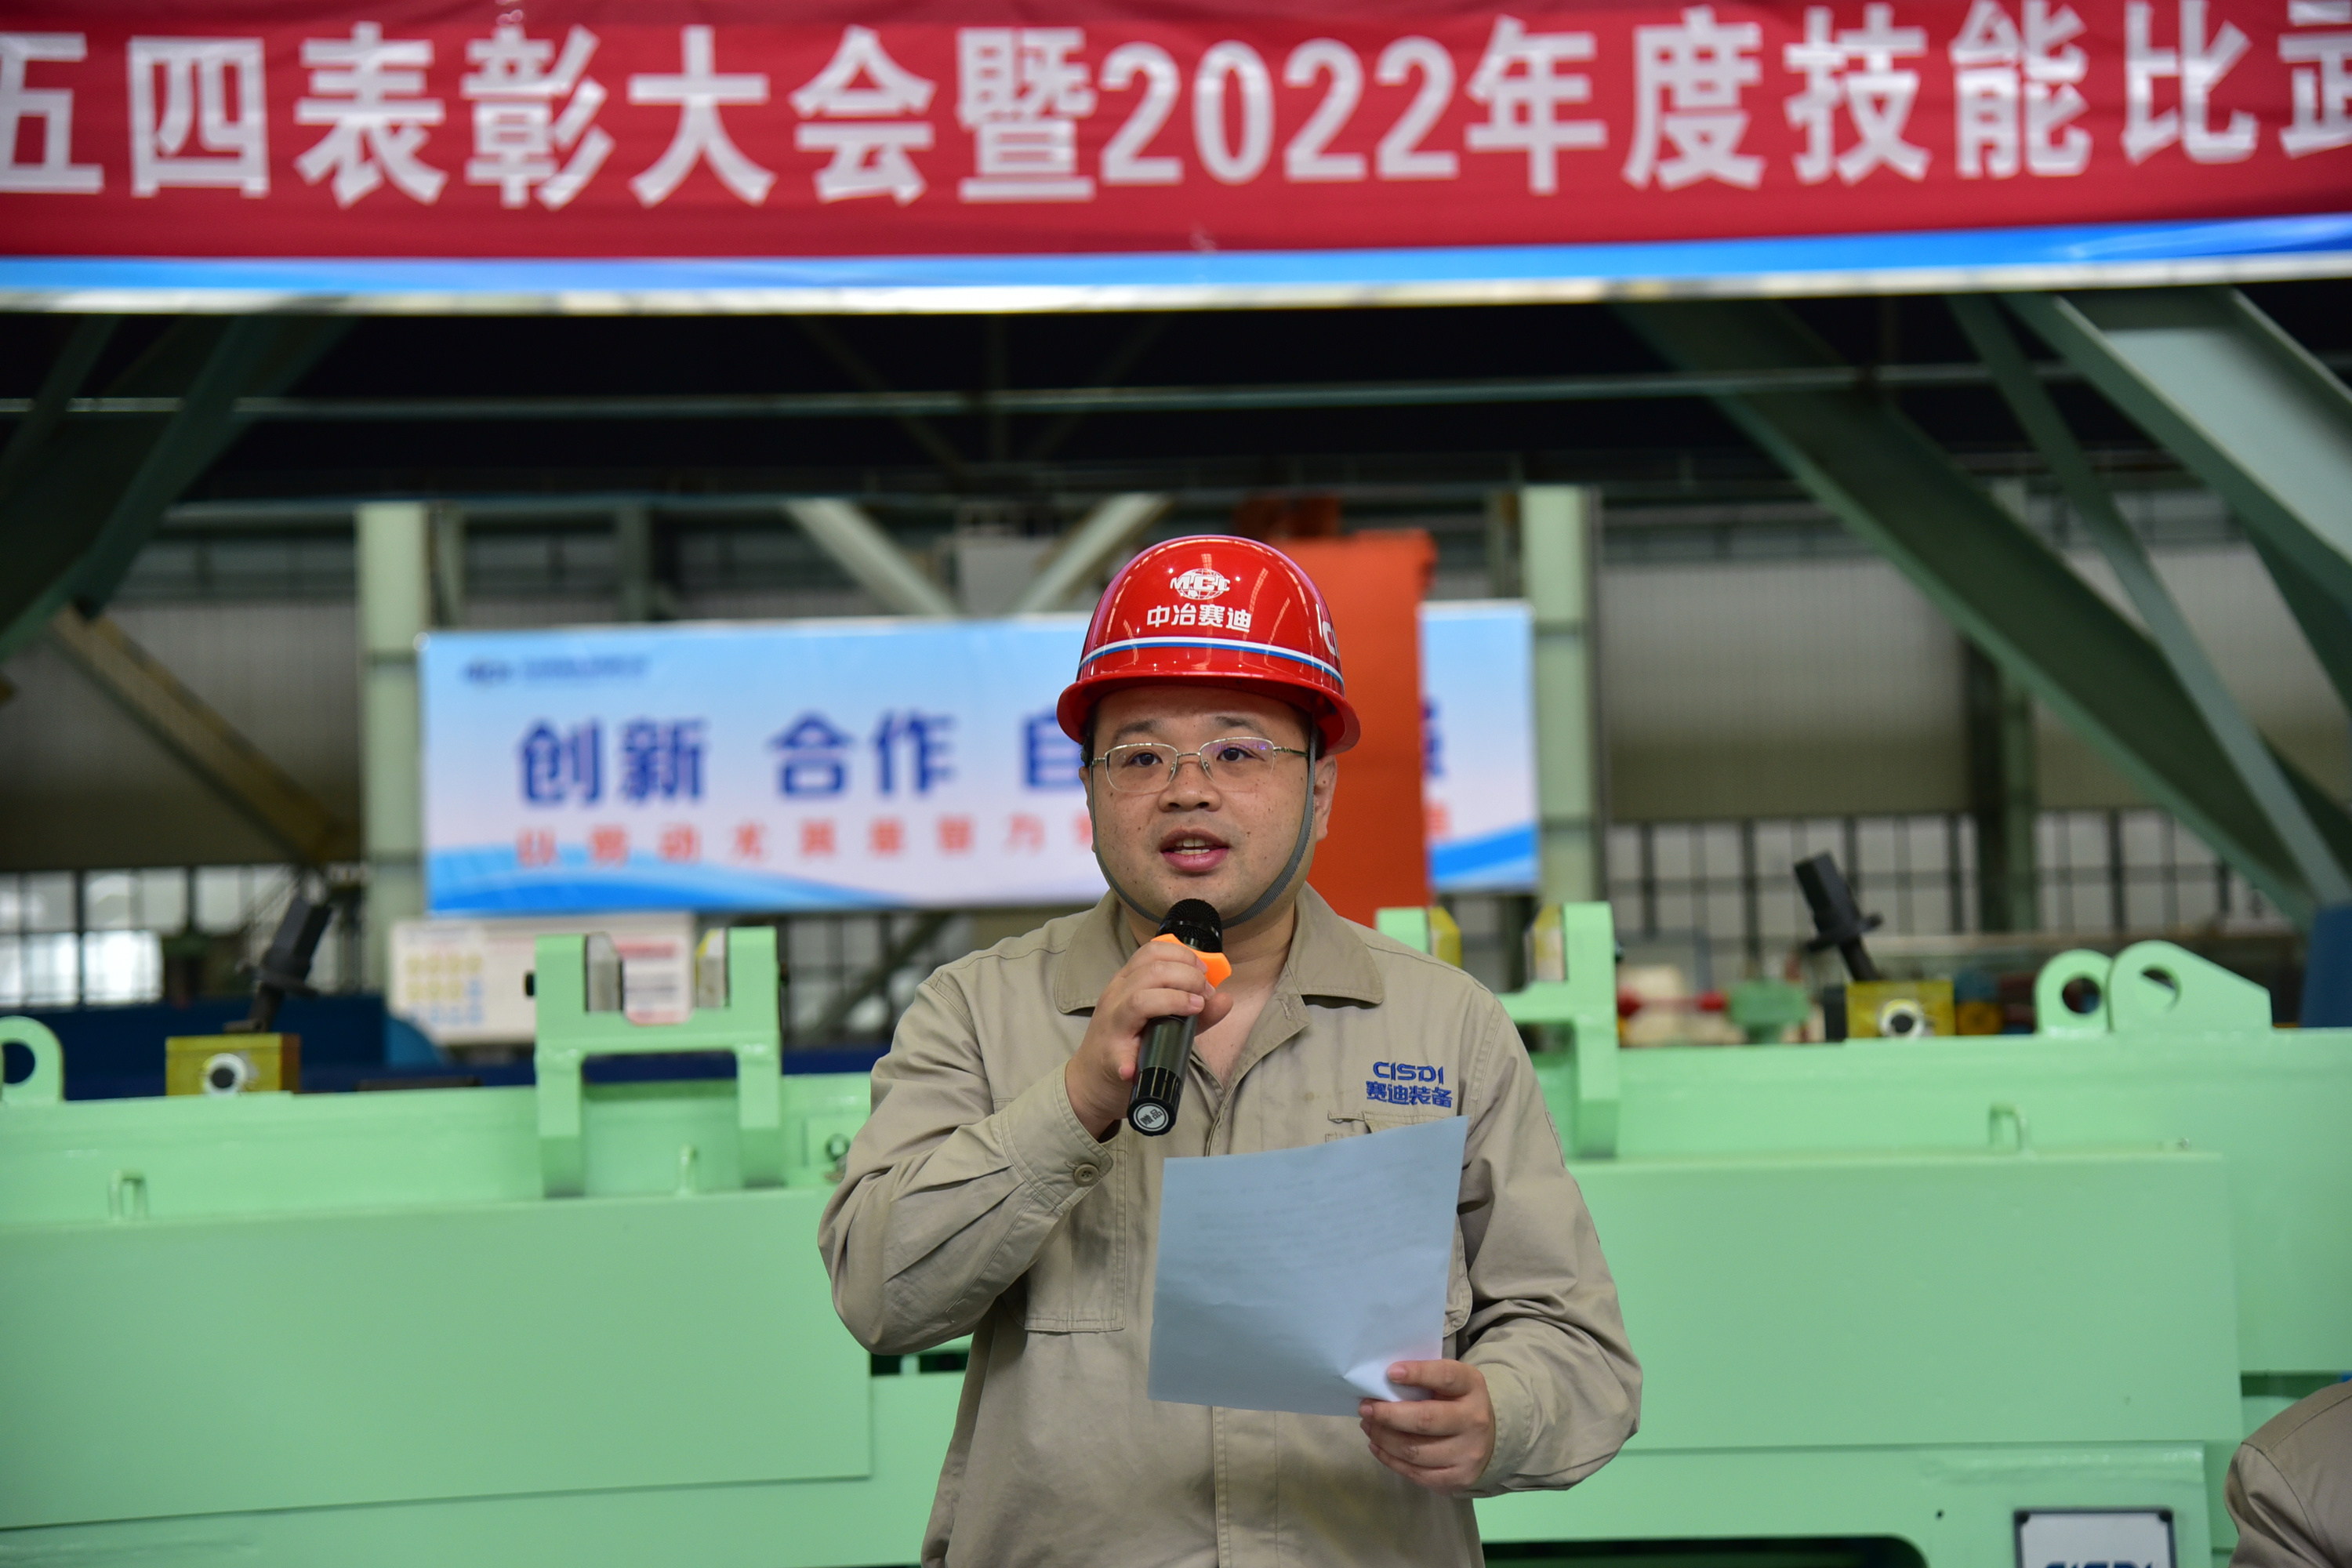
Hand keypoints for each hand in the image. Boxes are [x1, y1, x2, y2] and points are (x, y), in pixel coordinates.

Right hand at [1063, 939, 1233, 1137]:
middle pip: (1151, 972)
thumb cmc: (1129, 1047)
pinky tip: (1136, 1067)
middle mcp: (1115, 998)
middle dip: (1187, 977)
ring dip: (1172, 1001)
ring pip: (1138, 1000)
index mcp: (1126, 983)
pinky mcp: (1109, 1058)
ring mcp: (1111, 1027)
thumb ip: (1193, 1011)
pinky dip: (1130, 1060)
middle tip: (1205, 993)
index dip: (1182, 956)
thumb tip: (1225, 999)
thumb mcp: (1161, 1023)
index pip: (1151, 952)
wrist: (1090, 1082)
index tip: (1202, 971)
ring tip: (1194, 1009)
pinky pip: (1118, 1055)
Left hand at [1359, 1360, 1494, 1493]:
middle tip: (1365, 1408)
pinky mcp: (1458, 1478)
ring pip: (1415, 1450)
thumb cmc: (1457, 1402)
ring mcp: (1468, 1453)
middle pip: (1425, 1420)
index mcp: (1472, 1387)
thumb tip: (1382, 1382)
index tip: (1391, 1373)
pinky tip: (1377, 1446)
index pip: (1446, 1377)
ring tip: (1368, 1426)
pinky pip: (1416, 1473)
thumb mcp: (1450, 1382)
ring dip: (1383, 1438)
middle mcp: (1474, 1420)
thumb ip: (1424, 1379)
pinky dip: (1390, 1459)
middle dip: (1388, 1415)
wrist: (1489, 1439)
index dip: (1418, 1374)